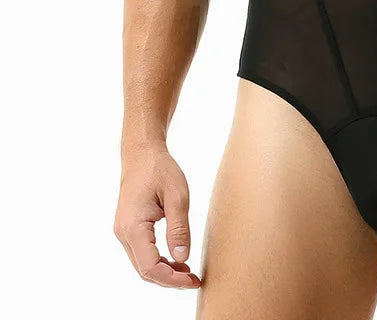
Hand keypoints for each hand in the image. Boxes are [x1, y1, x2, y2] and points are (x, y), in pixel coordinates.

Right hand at [114, 143, 200, 287]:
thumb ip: (179, 228)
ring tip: (189, 273)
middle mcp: (124, 233)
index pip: (149, 267)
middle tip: (194, 281)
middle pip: (144, 270)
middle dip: (169, 280)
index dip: (171, 279)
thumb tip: (183, 259)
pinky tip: (177, 260)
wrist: (142, 153)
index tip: (193, 280)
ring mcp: (124, 231)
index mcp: (134, 226)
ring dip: (164, 272)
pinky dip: (158, 261)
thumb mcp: (177, 196)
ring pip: (142, 264)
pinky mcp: (129, 228)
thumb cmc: (160, 169)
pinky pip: (142, 253)